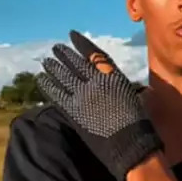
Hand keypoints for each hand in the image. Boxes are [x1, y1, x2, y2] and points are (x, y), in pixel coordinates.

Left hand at [37, 30, 162, 180]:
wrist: (130, 145)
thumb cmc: (140, 125)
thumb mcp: (136, 98)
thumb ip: (125, 88)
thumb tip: (125, 86)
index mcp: (114, 77)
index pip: (94, 55)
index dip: (81, 44)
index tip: (72, 35)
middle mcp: (98, 82)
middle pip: (76, 63)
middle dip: (64, 54)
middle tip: (55, 49)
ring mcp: (84, 96)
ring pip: (64, 76)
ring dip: (53, 67)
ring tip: (46, 62)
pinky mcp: (74, 111)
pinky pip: (57, 94)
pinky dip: (48, 86)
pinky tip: (41, 79)